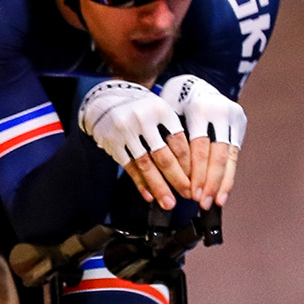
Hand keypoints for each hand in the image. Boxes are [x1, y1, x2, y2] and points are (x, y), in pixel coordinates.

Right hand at [79, 80, 193, 208]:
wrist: (107, 100)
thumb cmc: (142, 109)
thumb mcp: (160, 111)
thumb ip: (174, 132)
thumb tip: (192, 168)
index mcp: (161, 110)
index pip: (179, 142)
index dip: (189, 165)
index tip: (196, 182)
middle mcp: (143, 120)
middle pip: (164, 156)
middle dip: (177, 179)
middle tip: (188, 195)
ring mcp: (125, 132)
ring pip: (146, 165)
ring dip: (159, 187)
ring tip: (168, 203)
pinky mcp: (112, 144)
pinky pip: (129, 167)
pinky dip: (140, 183)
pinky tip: (149, 195)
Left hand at [160, 74, 244, 207]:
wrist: (192, 84)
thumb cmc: (172, 106)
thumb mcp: (168, 118)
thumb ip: (171, 143)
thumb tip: (168, 180)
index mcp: (199, 110)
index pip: (199, 148)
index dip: (197, 173)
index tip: (191, 195)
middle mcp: (220, 112)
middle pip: (217, 154)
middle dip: (210, 182)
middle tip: (203, 203)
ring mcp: (233, 117)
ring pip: (229, 156)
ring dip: (222, 183)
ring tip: (215, 202)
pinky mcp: (240, 123)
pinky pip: (235, 154)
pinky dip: (229, 175)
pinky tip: (223, 193)